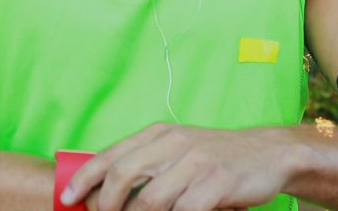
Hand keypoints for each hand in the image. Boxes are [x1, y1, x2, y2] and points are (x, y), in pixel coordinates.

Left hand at [61, 123, 296, 210]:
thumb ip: (147, 162)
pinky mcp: (216, 183)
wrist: (268, 153)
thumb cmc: (216, 158)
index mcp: (160, 134)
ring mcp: (196, 163)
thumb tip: (106, 186)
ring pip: (151, 201)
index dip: (85, 178)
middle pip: (123, 175)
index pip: (112, 155)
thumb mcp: (179, 150)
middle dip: (107, 204)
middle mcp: (175, 143)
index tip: (68, 197)